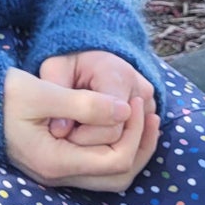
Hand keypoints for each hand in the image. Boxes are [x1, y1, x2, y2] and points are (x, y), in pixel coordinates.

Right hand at [3, 66, 158, 191]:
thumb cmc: (2, 95)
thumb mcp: (42, 93)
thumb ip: (85, 104)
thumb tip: (125, 111)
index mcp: (55, 161)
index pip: (115, 159)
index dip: (134, 132)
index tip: (132, 100)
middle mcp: (58, 176)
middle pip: (119, 176)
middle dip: (141, 146)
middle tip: (147, 112)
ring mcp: (57, 174)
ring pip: (111, 177)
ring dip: (132, 150)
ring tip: (140, 118)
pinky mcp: (56, 165)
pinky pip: (98, 168)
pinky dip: (116, 150)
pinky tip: (119, 125)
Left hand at [38, 50, 155, 149]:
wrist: (89, 59)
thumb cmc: (69, 66)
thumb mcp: (55, 71)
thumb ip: (58, 100)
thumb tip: (61, 132)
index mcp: (118, 77)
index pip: (109, 126)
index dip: (81, 136)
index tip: (60, 131)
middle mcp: (141, 92)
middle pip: (119, 138)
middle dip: (89, 143)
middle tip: (66, 134)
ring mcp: (149, 105)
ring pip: (127, 144)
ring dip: (100, 146)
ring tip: (77, 131)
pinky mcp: (149, 116)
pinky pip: (133, 143)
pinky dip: (110, 145)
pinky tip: (90, 133)